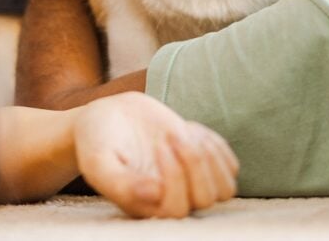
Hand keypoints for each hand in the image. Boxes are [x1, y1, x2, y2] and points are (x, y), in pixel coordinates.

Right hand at [74, 93, 237, 217]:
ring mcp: (192, 185)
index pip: (177, 209)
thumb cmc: (98, 142)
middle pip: (204, 199)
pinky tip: (190, 130)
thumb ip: (119, 183)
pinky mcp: (205, 166)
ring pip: (224, 189)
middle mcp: (172, 202)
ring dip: (209, 156)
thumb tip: (153, 195)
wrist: (109, 119)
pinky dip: (216, 145)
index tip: (158, 144)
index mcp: (146, 208)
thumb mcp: (98, 161)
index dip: (175, 178)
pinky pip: (230, 166)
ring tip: (182, 134)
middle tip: (169, 136)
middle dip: (192, 163)